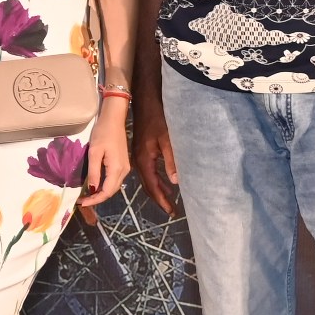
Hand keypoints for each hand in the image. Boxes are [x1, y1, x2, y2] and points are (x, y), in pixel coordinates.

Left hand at [80, 101, 131, 205]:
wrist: (114, 120)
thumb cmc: (103, 133)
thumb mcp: (94, 152)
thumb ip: (93, 172)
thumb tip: (91, 189)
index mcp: (117, 169)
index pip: (107, 191)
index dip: (95, 200)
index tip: (81, 203)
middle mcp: (124, 171)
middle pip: (111, 191)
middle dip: (97, 198)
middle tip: (82, 201)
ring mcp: (125, 167)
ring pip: (113, 186)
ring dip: (101, 192)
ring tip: (87, 195)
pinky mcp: (123, 163)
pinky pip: (114, 179)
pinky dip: (105, 185)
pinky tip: (95, 185)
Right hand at [130, 93, 179, 214]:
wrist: (144, 103)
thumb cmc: (158, 119)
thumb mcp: (167, 141)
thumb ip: (171, 161)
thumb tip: (175, 182)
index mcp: (144, 160)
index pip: (152, 186)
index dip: (161, 200)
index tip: (170, 211)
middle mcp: (138, 161)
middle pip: (148, 185)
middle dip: (159, 198)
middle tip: (171, 210)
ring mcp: (138, 156)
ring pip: (147, 178)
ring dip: (158, 189)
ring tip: (170, 199)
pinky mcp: (141, 151)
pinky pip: (148, 171)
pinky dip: (156, 179)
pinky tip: (165, 181)